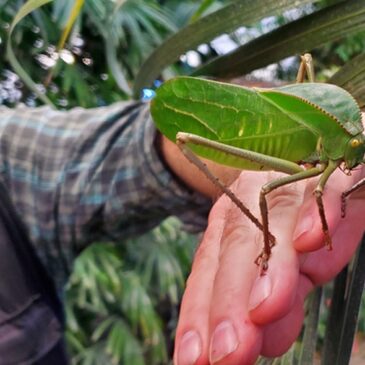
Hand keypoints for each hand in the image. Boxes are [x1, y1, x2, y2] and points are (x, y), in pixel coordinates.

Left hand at [173, 165, 364, 364]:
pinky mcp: (327, 172)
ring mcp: (287, 181)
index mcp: (232, 219)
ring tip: (263, 311)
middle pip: (236, 246)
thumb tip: (264, 336)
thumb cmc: (290, 218)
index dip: (200, 309)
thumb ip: (269, 294)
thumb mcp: (275, 259)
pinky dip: (317, 213)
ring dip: (270, 267)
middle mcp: (251, 197)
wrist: (307, 157)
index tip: (194, 358)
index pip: (210, 266)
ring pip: (272, 219)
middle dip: (230, 300)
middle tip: (228, 352)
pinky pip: (322, 187)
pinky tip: (309, 242)